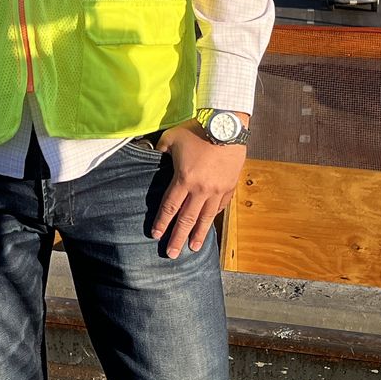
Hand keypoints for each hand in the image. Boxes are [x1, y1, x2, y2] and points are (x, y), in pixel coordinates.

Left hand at [149, 120, 246, 258]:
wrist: (227, 125)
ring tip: (193, 248)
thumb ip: (160, 150)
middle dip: (178, 238)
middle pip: (186, 219)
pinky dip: (212, 216)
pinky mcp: (230, 186)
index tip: (155, 235)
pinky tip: (208, 224)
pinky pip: (220, 206)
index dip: (162, 222)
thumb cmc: (197, 129)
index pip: (170, 207)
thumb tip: (151, 154)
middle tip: (171, 254)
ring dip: (198, 234)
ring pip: (205, 217)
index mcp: (184, 179)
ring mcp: (217, 189)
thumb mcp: (171, 137)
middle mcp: (201, 189)